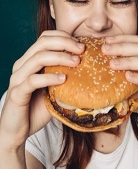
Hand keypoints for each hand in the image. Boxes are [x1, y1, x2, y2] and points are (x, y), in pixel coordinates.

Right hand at [0, 30, 84, 149]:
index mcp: (29, 61)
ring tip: (76, 62)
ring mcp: (18, 78)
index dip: (63, 37)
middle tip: (82, 50)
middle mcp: (22, 65)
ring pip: (38, 58)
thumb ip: (64, 77)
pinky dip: (49, 77)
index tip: (80, 44)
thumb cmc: (37, 108)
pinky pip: (33, 80)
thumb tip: (89, 70)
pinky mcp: (17, 93)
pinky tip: (63, 79)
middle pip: (42, 43)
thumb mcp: (53, 89)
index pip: (45, 38)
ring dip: (60, 57)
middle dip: (65, 43)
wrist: (17, 131)